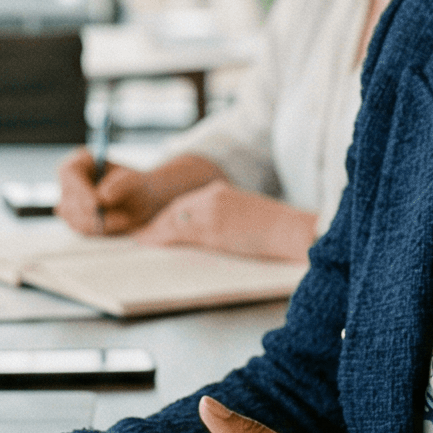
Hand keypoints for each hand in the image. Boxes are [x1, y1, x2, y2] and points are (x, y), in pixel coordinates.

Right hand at [55, 149, 219, 235]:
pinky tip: (121, 225)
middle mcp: (73, 182)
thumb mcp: (141, 184)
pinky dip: (102, 231)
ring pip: (74, 218)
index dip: (78, 189)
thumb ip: (123, 186)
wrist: (158, 202)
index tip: (97, 202)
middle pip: (65, 198)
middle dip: (89, 212)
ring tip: (125, 219)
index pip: (68, 173)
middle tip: (117, 220)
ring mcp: (74, 203)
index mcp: (81, 162)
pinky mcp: (81, 222)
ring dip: (98, 223)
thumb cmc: (150, 187)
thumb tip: (104, 196)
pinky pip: (84, 231)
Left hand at [136, 180, 318, 262]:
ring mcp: (210, 212)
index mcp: (221, 190)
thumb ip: (224, 217)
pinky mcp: (212, 229)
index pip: (186, 201)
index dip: (169, 213)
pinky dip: (158, 236)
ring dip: (153, 230)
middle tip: (143, 233)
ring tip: (140, 239)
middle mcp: (212, 196)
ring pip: (172, 219)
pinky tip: (147, 242)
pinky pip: (177, 232)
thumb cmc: (277, 229)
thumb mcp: (246, 216)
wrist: (292, 231)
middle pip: (175, 208)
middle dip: (158, 221)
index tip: (157, 223)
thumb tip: (211, 231)